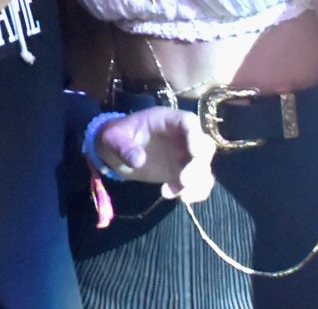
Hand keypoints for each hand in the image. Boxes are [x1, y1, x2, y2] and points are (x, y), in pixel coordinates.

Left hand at [96, 107, 215, 202]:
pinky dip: (195, 192)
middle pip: (204, 145)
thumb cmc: (115, 137)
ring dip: (198, 182)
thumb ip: (123, 147)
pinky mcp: (181, 171)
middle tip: (183, 181)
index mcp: (165, 120)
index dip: (195, 135)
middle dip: (199, 164)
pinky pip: (198, 181)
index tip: (195, 153)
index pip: (188, 122)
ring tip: (178, 193)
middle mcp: (180, 136)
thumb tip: (139, 160)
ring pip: (204, 166)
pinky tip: (175, 197)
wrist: (114, 151)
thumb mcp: (112, 138)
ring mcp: (183, 155)